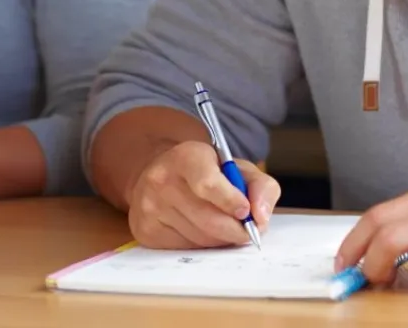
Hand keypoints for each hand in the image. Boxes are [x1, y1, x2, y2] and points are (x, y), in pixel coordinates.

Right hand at [127, 141, 281, 249]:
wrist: (158, 173)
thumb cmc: (204, 172)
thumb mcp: (235, 168)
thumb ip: (260, 186)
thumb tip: (261, 216)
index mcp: (185, 157)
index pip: (207, 184)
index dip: (230, 201)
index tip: (246, 212)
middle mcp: (162, 180)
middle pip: (207, 219)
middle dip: (236, 231)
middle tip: (249, 231)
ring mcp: (150, 207)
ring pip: (199, 238)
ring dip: (221, 240)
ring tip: (225, 227)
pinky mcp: (145, 230)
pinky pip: (185, 249)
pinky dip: (203, 246)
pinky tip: (203, 232)